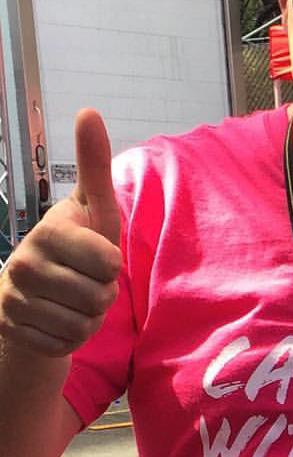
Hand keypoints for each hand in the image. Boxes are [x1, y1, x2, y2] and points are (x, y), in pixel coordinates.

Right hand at [0, 109, 121, 355]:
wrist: (32, 293)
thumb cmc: (75, 246)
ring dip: (89, 318)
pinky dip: (71, 338)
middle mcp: (23, 265)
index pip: (110, 264)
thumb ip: (93, 164)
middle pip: (99, 298)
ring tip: (72, 299)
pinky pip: (67, 345)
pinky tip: (58, 319)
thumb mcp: (91, 207)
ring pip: (84, 325)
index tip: (96, 256)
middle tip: (84, 282)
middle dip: (102, 295)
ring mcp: (14, 300)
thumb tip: (90, 110)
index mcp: (49, 233)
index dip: (113, 266)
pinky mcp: (14, 331)